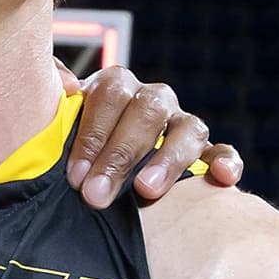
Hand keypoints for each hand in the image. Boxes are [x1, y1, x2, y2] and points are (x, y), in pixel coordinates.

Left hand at [61, 67, 242, 207]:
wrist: (98, 169)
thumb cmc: (74, 146)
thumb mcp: (56, 120)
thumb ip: (52, 96)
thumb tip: (66, 85)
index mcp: (116, 87)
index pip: (110, 95)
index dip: (92, 134)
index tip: (75, 175)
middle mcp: (152, 100)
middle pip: (147, 112)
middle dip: (120, 154)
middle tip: (97, 194)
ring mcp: (180, 125)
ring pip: (188, 128)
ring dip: (168, 159)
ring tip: (147, 191)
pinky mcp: (204, 151)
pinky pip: (221, 150)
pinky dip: (226, 161)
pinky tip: (224, 179)